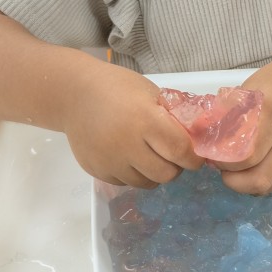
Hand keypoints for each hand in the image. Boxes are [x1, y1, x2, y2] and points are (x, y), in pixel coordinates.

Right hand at [63, 63, 204, 187]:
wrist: (74, 94)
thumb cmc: (118, 88)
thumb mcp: (151, 94)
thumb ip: (173, 118)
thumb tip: (197, 140)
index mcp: (145, 120)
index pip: (180, 151)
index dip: (193, 158)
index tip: (195, 156)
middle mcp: (127, 144)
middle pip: (166, 174)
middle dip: (175, 167)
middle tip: (172, 156)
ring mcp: (110, 161)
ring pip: (147, 183)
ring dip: (154, 173)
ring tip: (149, 155)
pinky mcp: (98, 171)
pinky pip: (126, 183)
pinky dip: (134, 174)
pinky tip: (129, 157)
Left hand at [211, 58, 271, 194]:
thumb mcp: (249, 89)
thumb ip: (228, 113)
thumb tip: (200, 132)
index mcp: (270, 116)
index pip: (245, 154)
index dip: (224, 162)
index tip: (211, 154)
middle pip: (258, 178)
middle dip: (233, 180)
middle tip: (221, 167)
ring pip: (269, 185)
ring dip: (246, 186)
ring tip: (235, 172)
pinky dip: (261, 185)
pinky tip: (251, 173)